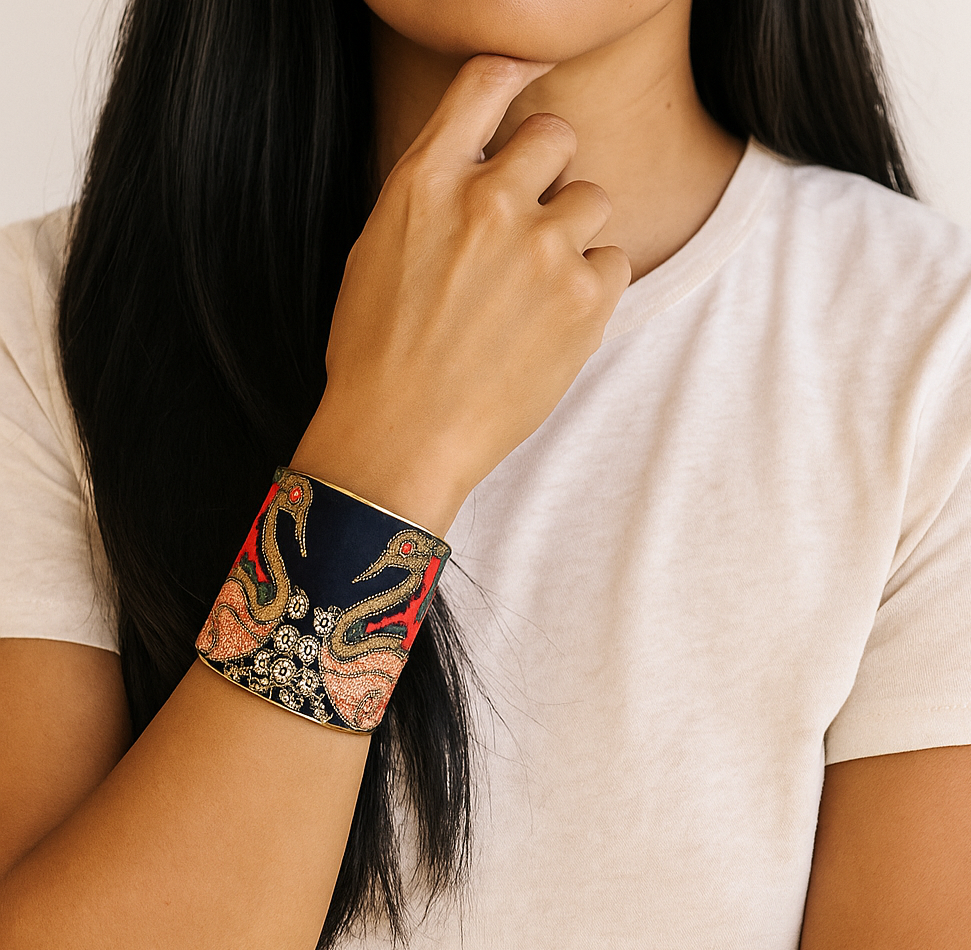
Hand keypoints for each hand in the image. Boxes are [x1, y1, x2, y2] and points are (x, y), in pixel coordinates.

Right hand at [291, 53, 630, 534]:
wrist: (400, 437)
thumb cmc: (375, 353)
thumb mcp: (377, 251)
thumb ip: (433, 195)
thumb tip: (479, 168)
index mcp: (426, 181)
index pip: (485, 82)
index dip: (516, 67)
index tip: (534, 70)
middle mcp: (488, 200)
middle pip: (557, 135)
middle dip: (548, 170)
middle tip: (531, 220)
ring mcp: (542, 246)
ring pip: (594, 198)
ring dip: (573, 232)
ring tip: (536, 286)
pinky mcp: (585, 297)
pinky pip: (614, 259)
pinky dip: (592, 284)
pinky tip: (554, 321)